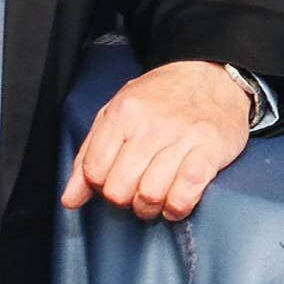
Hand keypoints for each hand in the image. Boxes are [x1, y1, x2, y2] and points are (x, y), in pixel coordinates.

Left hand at [60, 60, 250, 220]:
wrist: (212, 76)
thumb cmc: (163, 97)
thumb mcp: (119, 111)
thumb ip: (90, 153)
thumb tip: (70, 199)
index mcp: (124, 112)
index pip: (94, 171)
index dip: (99, 185)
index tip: (113, 179)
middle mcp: (151, 124)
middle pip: (119, 189)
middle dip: (124, 199)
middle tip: (135, 190)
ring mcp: (182, 137)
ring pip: (150, 195)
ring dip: (150, 207)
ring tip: (155, 197)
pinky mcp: (209, 151)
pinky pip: (184, 195)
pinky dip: (175, 207)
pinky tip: (175, 202)